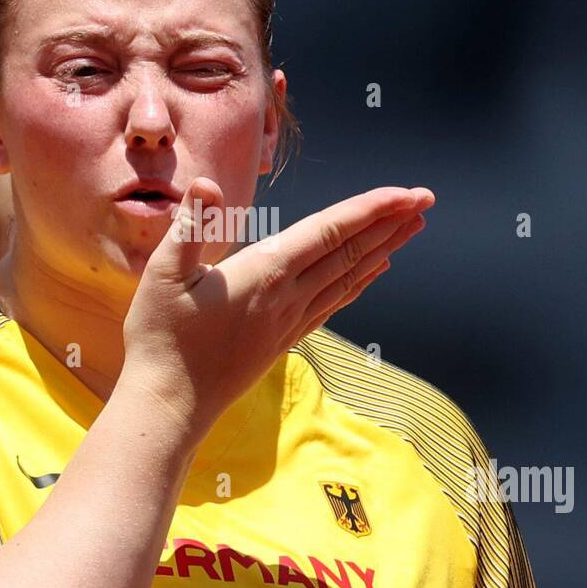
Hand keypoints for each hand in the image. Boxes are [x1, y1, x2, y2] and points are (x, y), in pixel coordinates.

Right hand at [120, 177, 433, 436]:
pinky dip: (360, 282)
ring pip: (349, 276)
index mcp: (264, 272)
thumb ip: (190, 227)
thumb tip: (205, 184)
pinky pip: (334, 302)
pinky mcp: (283, 339)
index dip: (370, 208)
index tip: (405, 194)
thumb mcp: (162, 274)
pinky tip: (374, 272)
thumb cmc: (160, 338)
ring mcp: (289, 320)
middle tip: (426, 199)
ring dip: (383, 248)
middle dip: (390, 222)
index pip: (329, 231)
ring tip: (412, 228)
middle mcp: (288, 296)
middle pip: (350, 251)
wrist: (170, 404)